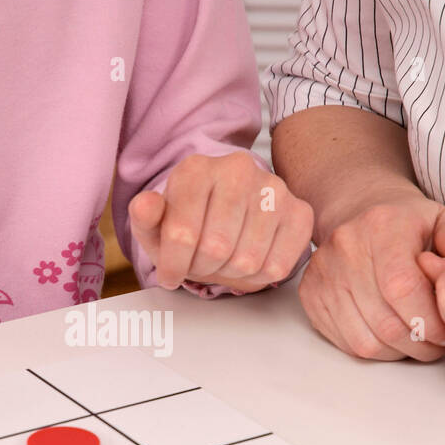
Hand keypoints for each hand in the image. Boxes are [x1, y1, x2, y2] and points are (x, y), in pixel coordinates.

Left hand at [128, 152, 313, 292]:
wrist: (226, 214)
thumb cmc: (188, 223)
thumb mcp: (157, 224)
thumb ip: (145, 217)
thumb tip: (145, 205)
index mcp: (196, 169)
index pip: (182, 233)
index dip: (173, 266)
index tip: (169, 274)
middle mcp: (238, 169)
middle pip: (217, 249)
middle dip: (202, 268)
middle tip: (199, 264)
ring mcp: (274, 188)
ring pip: (248, 260)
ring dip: (230, 274)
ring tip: (222, 261)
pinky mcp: (299, 211)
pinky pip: (277, 265)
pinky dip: (258, 276)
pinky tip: (248, 261)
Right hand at [298, 192, 444, 360]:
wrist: (357, 212)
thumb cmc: (406, 224)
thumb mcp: (442, 220)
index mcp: (381, 227)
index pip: (402, 288)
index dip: (430, 321)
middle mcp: (344, 249)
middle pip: (385, 322)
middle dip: (419, 343)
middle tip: (438, 342)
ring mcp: (322, 275)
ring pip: (365, 341)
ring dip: (398, 352)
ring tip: (417, 339)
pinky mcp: (310, 296)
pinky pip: (346, 344)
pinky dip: (376, 350)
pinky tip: (391, 337)